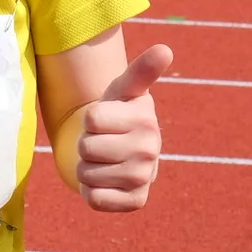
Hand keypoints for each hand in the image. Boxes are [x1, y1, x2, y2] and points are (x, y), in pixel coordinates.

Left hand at [76, 44, 171, 211]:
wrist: (124, 151)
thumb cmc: (118, 114)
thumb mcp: (124, 89)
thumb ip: (141, 71)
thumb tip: (165, 49)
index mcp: (145, 119)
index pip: (91, 119)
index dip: (90, 119)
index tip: (105, 119)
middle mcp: (150, 150)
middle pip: (86, 147)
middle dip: (87, 144)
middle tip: (104, 141)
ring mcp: (144, 178)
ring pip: (86, 173)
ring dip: (87, 167)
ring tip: (105, 159)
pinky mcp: (136, 202)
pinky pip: (94, 199)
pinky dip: (91, 191)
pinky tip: (106, 181)